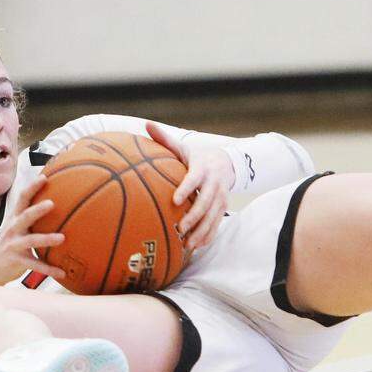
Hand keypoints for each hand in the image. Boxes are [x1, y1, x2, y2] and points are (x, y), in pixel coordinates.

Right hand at [0, 175, 66, 285]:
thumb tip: (51, 207)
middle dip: (38, 209)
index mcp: (15, 220)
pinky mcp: (16, 261)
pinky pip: (35, 265)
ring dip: (47, 239)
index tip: (44, 177)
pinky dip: (49, 269)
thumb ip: (29, 221)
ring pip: (31, 240)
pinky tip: (62, 273)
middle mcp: (13, 230)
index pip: (22, 199)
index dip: (32, 187)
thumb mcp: (15, 231)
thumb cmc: (7, 248)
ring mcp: (13, 245)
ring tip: (62, 238)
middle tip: (52, 203)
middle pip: (25, 216)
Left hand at [147, 122, 232, 249]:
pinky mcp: (223, 208)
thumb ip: (165, 140)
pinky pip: (217, 225)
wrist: (225, 164)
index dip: (186, 189)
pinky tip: (196, 247)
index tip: (175, 201)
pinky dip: (208, 237)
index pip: (194, 180)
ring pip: (213, 218)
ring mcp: (221, 198)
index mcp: (202, 169)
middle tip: (180, 228)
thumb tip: (146, 124)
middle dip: (194, 217)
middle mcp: (214, 185)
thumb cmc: (196, 157)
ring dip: (201, 232)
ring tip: (187, 244)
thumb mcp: (183, 148)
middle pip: (205, 203)